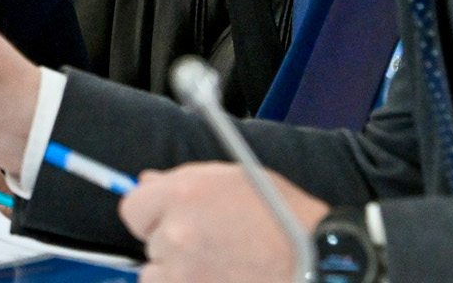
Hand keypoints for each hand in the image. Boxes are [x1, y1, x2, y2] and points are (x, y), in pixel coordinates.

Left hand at [119, 162, 328, 282]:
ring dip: (177, 274)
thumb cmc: (285, 219)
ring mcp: (184, 273)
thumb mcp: (236, 180)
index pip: (132, 208)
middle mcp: (176, 233)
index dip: (151, 215)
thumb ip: (185, 180)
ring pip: (156, 277)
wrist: (320, 264)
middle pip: (149, 244)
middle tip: (211, 247)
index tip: (169, 221)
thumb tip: (145, 182)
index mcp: (183, 194)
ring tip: (217, 269)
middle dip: (172, 246)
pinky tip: (222, 279)